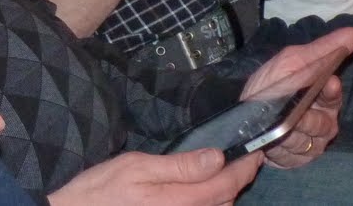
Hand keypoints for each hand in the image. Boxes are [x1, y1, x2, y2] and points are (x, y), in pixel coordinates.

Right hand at [47, 149, 262, 205]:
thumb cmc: (99, 191)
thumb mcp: (135, 166)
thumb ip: (179, 165)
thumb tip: (217, 157)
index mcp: (176, 201)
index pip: (224, 185)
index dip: (244, 168)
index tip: (254, 153)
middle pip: (226, 202)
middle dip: (238, 180)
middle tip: (243, 159)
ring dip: (226, 194)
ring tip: (225, 173)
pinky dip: (210, 205)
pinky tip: (204, 193)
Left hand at [240, 28, 352, 168]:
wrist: (242, 117)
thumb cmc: (269, 86)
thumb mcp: (290, 62)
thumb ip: (321, 51)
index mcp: (322, 96)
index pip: (333, 96)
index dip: (331, 92)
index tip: (328, 84)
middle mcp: (322, 120)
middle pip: (325, 124)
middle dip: (308, 117)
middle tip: (296, 113)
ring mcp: (312, 142)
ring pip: (308, 141)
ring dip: (290, 131)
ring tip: (275, 124)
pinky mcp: (299, 159)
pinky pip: (296, 155)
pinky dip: (282, 147)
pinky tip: (273, 140)